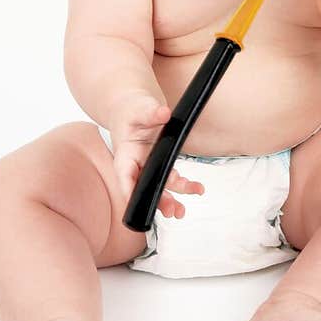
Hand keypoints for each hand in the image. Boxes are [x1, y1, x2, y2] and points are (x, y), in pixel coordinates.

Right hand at [107, 91, 204, 217]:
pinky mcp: (160, 164)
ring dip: (171, 200)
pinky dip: (183, 185)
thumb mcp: (140, 108)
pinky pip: (171, 179)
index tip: (138, 205)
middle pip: (144, 189)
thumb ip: (151, 112)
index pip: (125, 176)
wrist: (132, 108)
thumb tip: (163, 113)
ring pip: (160, 187)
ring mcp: (149, 166)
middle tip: (172, 212)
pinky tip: (195, 188)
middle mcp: (136, 165)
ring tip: (182, 210)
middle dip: (157, 202)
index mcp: (125, 155)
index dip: (130, 192)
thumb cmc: (131, 110)